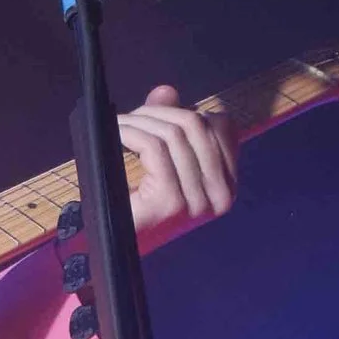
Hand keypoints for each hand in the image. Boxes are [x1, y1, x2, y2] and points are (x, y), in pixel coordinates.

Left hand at [120, 85, 237, 234]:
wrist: (111, 248)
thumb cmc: (134, 207)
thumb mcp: (157, 158)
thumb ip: (167, 123)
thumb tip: (167, 91)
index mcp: (226, 185)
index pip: (222, 127)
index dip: (186, 111)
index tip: (155, 114)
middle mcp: (221, 195)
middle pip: (196, 125)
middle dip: (159, 113)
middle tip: (129, 117)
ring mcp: (198, 200)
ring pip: (173, 134)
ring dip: (140, 121)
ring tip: (120, 125)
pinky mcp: (171, 201)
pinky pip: (154, 147)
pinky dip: (132, 133)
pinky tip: (117, 133)